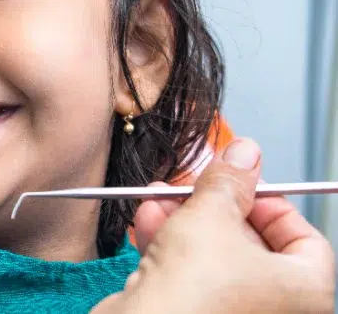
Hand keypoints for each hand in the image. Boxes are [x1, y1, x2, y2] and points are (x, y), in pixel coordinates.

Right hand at [92, 138, 334, 313]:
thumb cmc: (194, 294)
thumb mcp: (210, 215)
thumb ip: (228, 181)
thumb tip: (242, 156)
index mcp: (305, 293)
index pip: (303, 238)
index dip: (269, 202)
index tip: (242, 182)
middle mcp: (277, 310)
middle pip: (253, 244)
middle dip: (214, 206)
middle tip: (195, 182)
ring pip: (215, 258)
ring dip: (184, 220)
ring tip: (160, 195)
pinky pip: (192, 278)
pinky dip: (171, 247)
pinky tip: (149, 220)